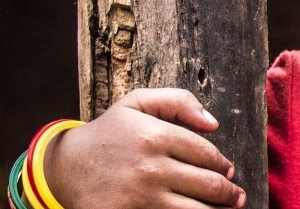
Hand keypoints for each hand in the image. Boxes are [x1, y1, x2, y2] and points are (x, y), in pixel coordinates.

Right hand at [44, 88, 245, 208]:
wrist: (64, 168)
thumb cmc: (107, 134)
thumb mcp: (136, 103)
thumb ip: (178, 101)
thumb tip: (212, 122)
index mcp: (155, 136)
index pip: (208, 155)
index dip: (224, 165)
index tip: (228, 171)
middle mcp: (151, 168)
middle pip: (209, 185)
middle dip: (228, 192)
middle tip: (235, 195)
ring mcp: (141, 197)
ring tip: (228, 208)